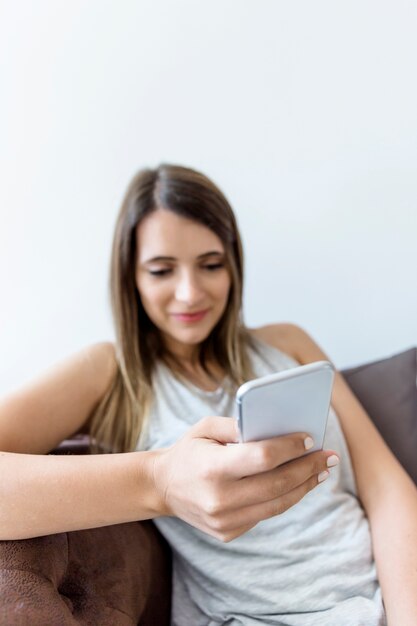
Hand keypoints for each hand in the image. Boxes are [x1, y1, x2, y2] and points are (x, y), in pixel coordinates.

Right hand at [151, 416, 338, 541]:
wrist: (162, 487)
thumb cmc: (189, 450)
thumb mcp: (206, 427)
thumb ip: (239, 425)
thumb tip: (279, 428)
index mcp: (212, 468)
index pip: (263, 458)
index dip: (291, 448)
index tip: (310, 437)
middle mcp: (219, 499)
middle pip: (278, 484)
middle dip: (308, 467)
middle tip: (330, 456)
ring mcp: (224, 521)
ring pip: (278, 503)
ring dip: (304, 486)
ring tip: (321, 471)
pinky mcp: (228, 533)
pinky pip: (266, 513)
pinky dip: (285, 497)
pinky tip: (298, 483)